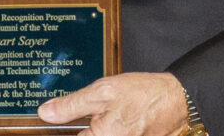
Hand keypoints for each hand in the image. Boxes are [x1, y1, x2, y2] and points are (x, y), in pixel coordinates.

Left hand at [37, 72, 188, 135]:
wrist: (177, 100)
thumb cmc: (143, 94)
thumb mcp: (102, 91)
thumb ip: (71, 105)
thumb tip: (46, 113)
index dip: (66, 127)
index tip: (69, 118)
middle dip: (87, 126)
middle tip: (102, 111)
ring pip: (101, 135)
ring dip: (99, 126)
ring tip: (116, 112)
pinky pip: (115, 135)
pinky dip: (113, 128)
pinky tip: (120, 117)